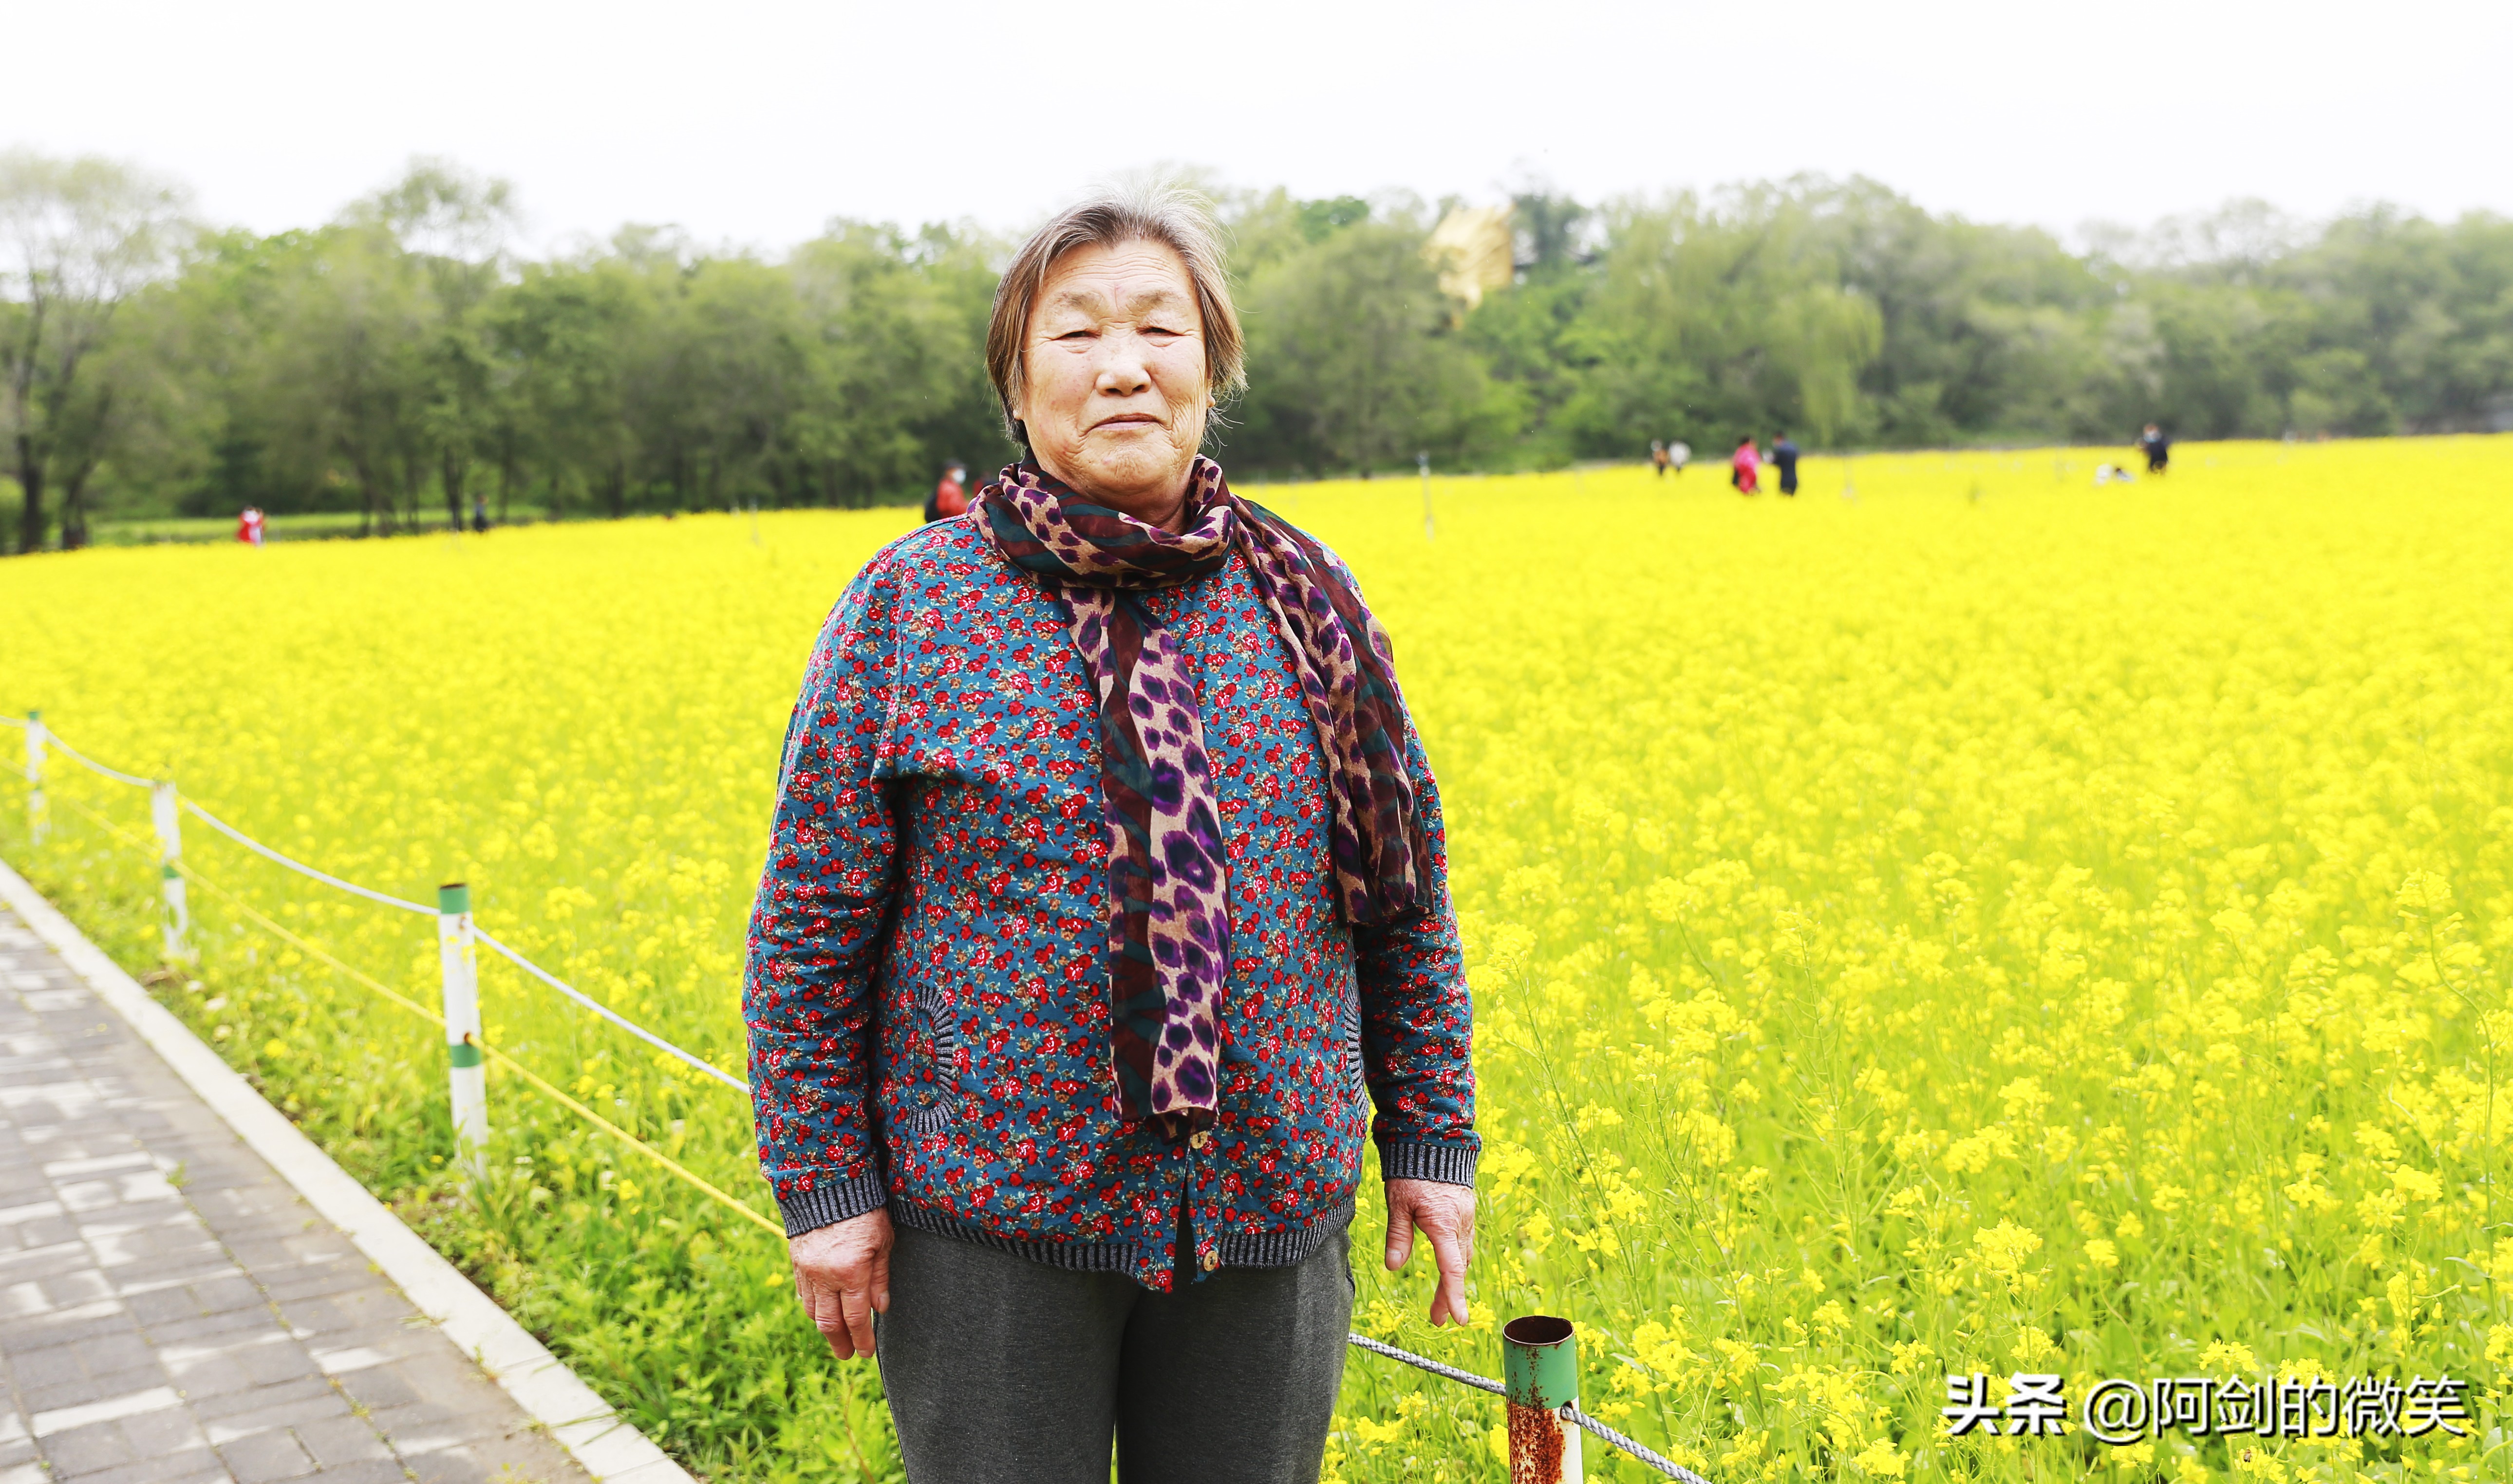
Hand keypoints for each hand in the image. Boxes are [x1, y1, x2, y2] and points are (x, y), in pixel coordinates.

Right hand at [789, 1207, 894, 1359]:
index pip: (856, 1318)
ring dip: (825, 1329)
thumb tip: (880, 1308)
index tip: (866, 1353)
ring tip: (836, 1338)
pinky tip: (821, 1314)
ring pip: (813, 1312)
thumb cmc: (864, 1210)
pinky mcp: (797, 1262)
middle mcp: (825, 1276)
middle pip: (830, 1322)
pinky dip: (813, 1308)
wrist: (827, 1184)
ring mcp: (808, 1270)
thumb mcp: (883, 1241)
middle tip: (848, 1355)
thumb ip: (880, 1277)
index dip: (861, 1339)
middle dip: (840, 1343)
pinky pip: (803, 1294)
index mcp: (851, 1272)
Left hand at [1383, 1178, 1475, 1326]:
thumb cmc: (1412, 1169)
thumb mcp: (1398, 1202)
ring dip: (1452, 1280)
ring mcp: (1466, 1217)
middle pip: (1457, 1268)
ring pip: (1462, 1256)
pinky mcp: (1465, 1211)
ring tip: (1440, 1302)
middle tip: (1437, 1319)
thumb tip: (1393, 1266)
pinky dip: (1456, 1260)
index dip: (1453, 1296)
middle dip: (1448, 1295)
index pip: (1451, 1268)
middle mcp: (1460, 1223)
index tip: (1458, 1320)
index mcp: (1443, 1223)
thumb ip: (1398, 1235)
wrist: (1434, 1140)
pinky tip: (1447, 1267)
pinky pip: (1463, 1242)